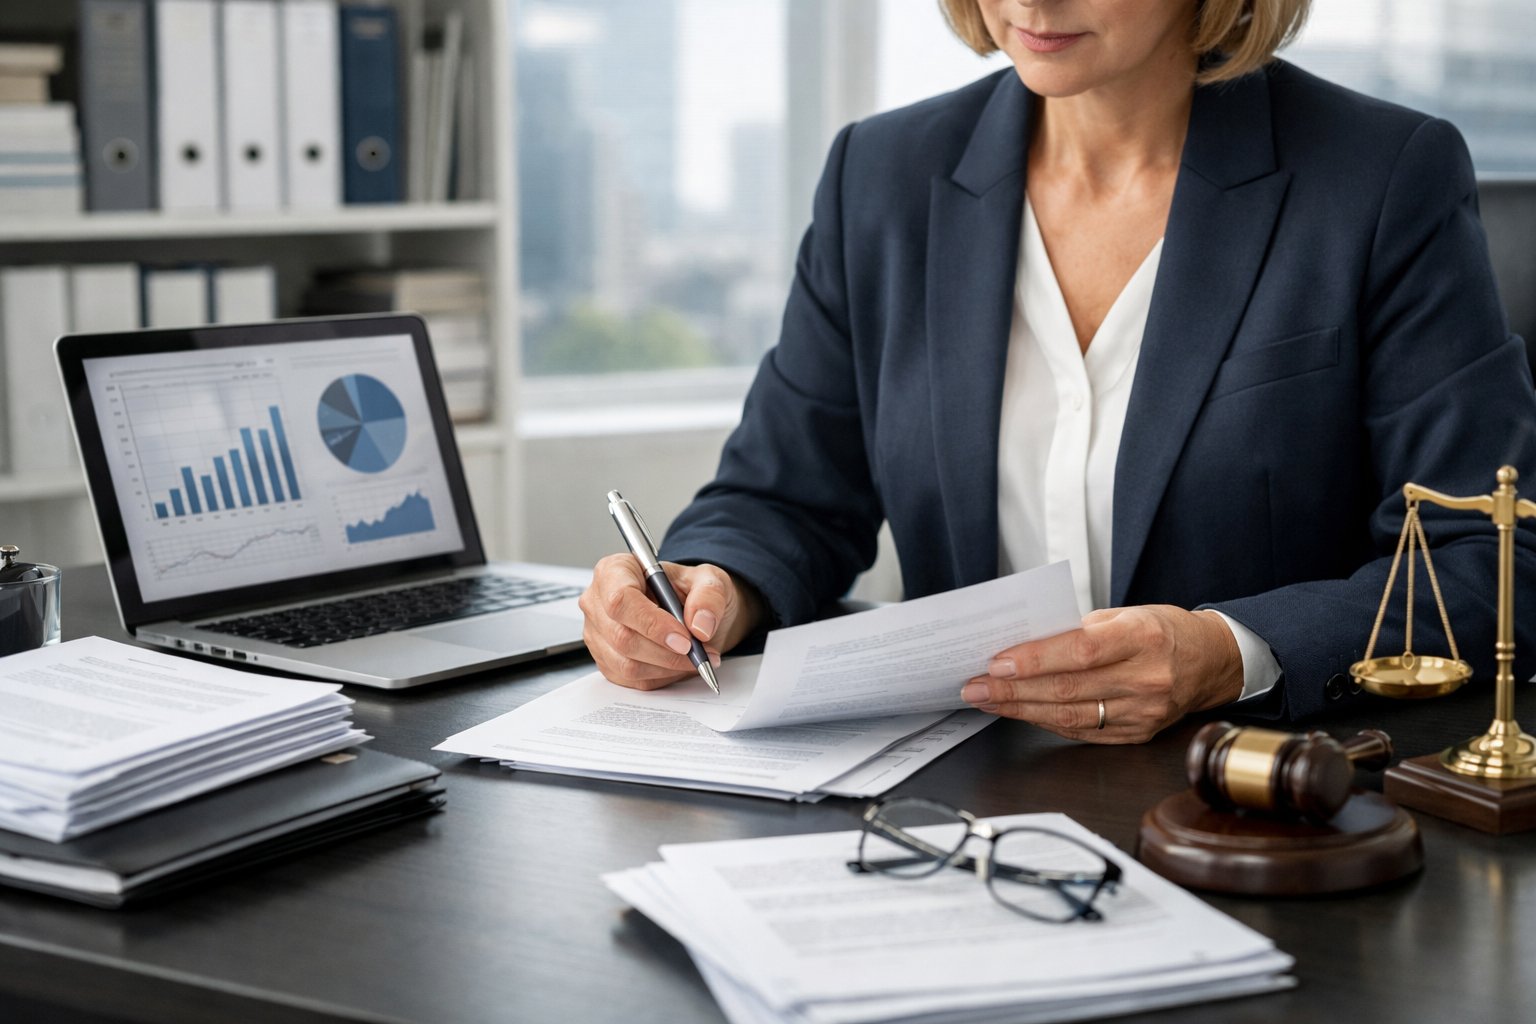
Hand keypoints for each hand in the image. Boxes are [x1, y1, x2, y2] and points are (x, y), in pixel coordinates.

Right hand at [578, 555, 763, 689]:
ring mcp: (599, 634)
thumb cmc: (691, 590)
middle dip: (666, 651)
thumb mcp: (710, 580)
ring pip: (626, 664)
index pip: (621, 599)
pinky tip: (680, 663)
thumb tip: (700, 625)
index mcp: (616, 571)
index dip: (652, 623)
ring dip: (668, 666)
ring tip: (696, 657)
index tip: (685, 638)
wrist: (692, 612)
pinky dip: (662, 676)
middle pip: (622, 636)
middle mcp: (599, 602)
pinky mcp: (607, 661)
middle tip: (698, 652)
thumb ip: (709, 596)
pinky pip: (632, 679)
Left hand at [959, 606, 1244, 743]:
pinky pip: (1082, 731)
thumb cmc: (1163, 631)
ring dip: (1021, 709)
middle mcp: (1146, 679)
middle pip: (1067, 689)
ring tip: (988, 701)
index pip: (1079, 651)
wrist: (1211, 662)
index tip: (997, 662)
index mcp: (1142, 638)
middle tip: (975, 686)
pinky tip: (1021, 712)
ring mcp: (1144, 712)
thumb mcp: (1125, 613)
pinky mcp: (1137, 734)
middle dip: (1013, 690)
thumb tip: (1024, 644)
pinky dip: (1046, 722)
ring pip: (1070, 716)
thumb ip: (1078, 629)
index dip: (1035, 660)